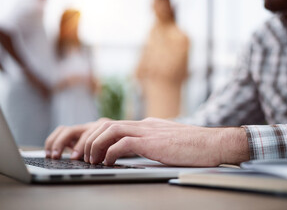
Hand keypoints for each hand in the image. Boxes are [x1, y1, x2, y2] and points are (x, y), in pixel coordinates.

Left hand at [45, 117, 249, 166]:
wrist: (213, 144)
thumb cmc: (192, 147)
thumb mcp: (164, 143)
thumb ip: (146, 143)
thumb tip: (129, 151)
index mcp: (143, 125)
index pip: (109, 124)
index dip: (90, 135)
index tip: (79, 149)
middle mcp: (142, 124)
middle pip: (103, 124)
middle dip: (83, 138)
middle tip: (73, 154)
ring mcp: (147, 130)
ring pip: (109, 130)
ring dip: (93, 144)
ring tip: (87, 159)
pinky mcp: (152, 141)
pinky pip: (123, 143)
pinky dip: (109, 152)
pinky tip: (106, 162)